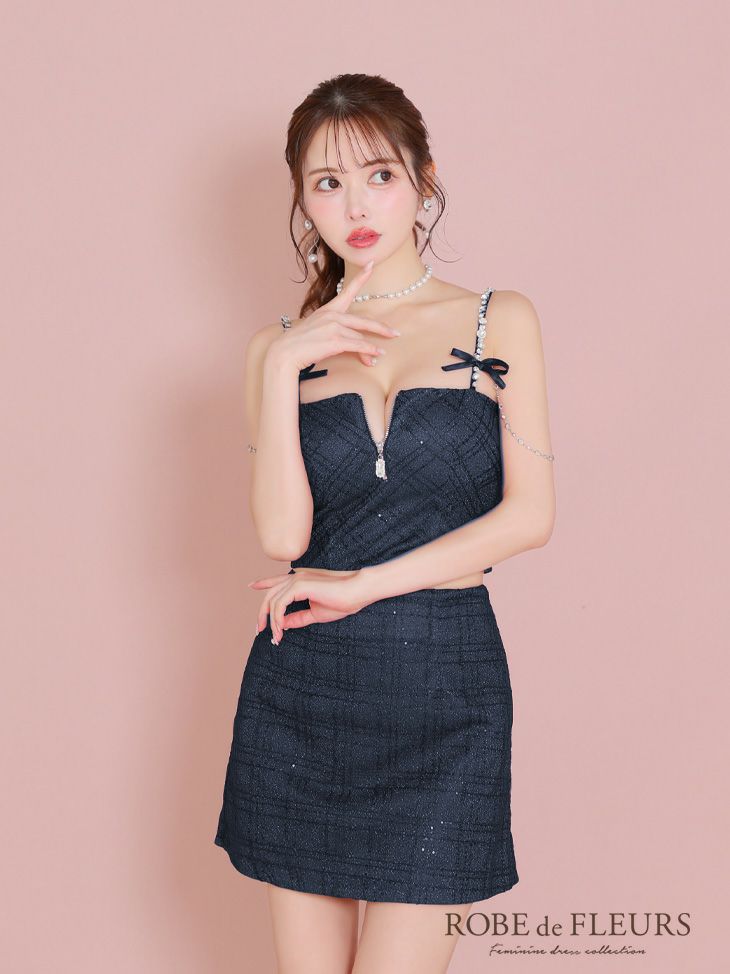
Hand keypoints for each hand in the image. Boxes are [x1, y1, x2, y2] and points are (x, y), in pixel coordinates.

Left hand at [249, 567, 369, 643]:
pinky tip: (281, 630)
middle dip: (262, 613)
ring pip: (273, 601)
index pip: (276, 580)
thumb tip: (284, 624)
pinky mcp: (299, 585)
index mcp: (300, 580)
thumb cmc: (342, 602)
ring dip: (272, 622)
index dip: (263, 583)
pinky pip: (280, 604)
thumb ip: (298, 617)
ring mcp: (296, 579)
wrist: (357, 592)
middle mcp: (295, 577)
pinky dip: (278, 619)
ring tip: (277, 637)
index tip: (251, 585)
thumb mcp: (315, 613)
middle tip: (259, 630)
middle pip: (270, 595)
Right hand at [265, 259, 399, 372]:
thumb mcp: (315, 331)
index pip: (347, 291)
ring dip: (371, 348)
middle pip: (363, 321)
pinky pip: (358, 346)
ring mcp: (334, 327)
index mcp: (328, 310)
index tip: (372, 264)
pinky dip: (369, 351)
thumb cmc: (298, 345)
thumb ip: (332, 331)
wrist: (284, 354)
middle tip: (395, 333)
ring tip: (380, 354)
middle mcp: (332, 315)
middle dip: (381, 328)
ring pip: (360, 337)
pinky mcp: (335, 341)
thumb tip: (348, 340)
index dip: (362, 277)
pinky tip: (376, 354)